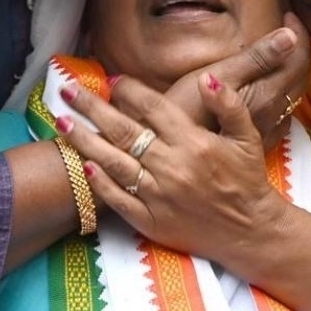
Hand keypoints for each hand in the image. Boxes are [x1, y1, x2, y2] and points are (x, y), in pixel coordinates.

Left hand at [59, 71, 287, 263]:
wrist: (249, 231)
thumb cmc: (247, 180)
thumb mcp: (247, 137)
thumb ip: (229, 105)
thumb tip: (207, 79)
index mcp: (194, 143)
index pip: (152, 108)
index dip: (128, 90)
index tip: (111, 80)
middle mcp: (172, 167)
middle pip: (123, 131)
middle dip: (91, 107)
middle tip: (67, 89)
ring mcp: (158, 195)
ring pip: (112, 162)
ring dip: (84, 140)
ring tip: (61, 122)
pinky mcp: (150, 221)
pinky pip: (118, 199)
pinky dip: (99, 182)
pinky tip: (83, 164)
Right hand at [161, 12, 310, 149]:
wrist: (166, 149)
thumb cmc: (187, 109)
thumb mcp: (220, 76)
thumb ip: (256, 58)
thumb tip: (289, 37)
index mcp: (268, 93)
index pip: (299, 59)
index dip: (298, 33)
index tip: (287, 15)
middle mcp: (273, 113)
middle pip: (300, 76)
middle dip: (297, 49)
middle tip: (286, 28)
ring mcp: (265, 129)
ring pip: (292, 95)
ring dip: (290, 70)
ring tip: (279, 52)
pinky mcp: (253, 140)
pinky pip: (280, 114)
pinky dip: (281, 93)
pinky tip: (268, 90)